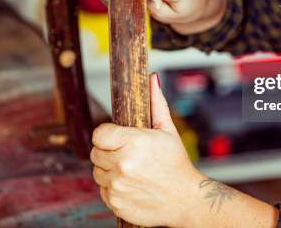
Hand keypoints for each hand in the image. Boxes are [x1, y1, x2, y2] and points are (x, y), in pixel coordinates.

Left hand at [90, 73, 202, 226]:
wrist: (186, 200)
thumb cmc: (177, 164)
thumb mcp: (168, 131)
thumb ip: (156, 103)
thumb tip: (151, 78)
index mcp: (134, 142)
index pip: (99, 134)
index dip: (108, 135)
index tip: (118, 138)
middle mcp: (122, 164)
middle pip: (95, 152)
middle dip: (108, 151)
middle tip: (128, 155)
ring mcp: (117, 185)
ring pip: (97, 172)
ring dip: (109, 170)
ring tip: (131, 170)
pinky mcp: (114, 202)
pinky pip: (102, 190)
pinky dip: (112, 187)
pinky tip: (130, 184)